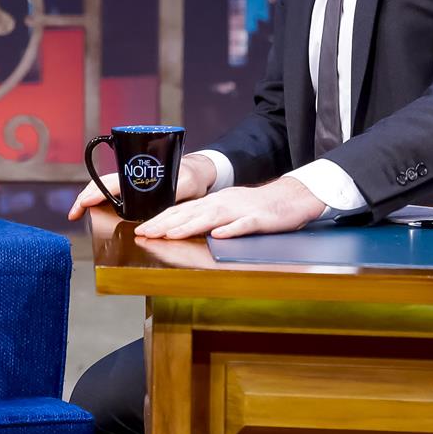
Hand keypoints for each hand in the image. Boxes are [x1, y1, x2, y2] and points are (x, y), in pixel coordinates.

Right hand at [68, 153, 217, 220]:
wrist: (200, 170)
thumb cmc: (192, 176)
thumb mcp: (184, 188)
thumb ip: (172, 199)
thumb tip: (158, 213)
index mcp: (140, 174)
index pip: (110, 183)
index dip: (93, 194)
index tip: (82, 205)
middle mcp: (133, 176)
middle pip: (102, 184)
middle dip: (86, 197)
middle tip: (74, 214)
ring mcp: (134, 181)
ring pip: (107, 187)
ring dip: (92, 198)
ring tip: (80, 211)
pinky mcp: (138, 188)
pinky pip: (116, 192)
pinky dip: (103, 198)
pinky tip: (98, 208)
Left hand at [133, 177, 327, 239]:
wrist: (291, 197)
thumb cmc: (257, 205)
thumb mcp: (228, 208)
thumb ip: (207, 216)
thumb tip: (181, 225)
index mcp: (214, 201)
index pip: (182, 210)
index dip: (161, 220)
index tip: (141, 230)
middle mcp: (223, 203)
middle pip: (190, 213)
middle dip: (166, 224)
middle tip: (144, 234)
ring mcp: (240, 210)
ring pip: (211, 218)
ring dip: (189, 226)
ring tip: (170, 235)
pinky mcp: (259, 219)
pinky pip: (243, 225)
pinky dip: (229, 230)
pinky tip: (217, 236)